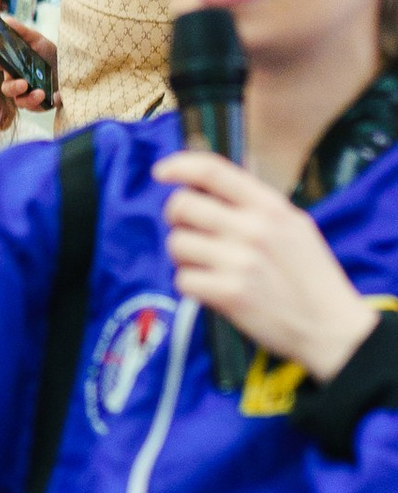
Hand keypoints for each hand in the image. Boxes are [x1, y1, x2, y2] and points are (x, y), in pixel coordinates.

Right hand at [0, 9, 54, 103]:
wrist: (71, 68)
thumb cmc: (49, 55)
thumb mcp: (37, 40)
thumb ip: (22, 32)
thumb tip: (6, 19)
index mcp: (11, 65)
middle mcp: (16, 81)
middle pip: (6, 88)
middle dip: (13, 87)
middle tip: (23, 83)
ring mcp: (27, 94)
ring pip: (20, 102)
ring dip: (28, 99)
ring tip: (40, 93)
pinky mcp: (40, 105)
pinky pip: (38, 108)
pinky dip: (48, 102)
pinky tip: (56, 96)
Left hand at [155, 149, 377, 380]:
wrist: (330, 326)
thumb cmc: (309, 276)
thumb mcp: (294, 225)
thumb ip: (255, 203)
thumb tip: (212, 180)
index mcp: (270, 206)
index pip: (214, 170)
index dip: (179, 165)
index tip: (161, 172)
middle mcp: (254, 228)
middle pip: (182, 205)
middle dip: (177, 219)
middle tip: (191, 233)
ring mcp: (240, 261)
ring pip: (177, 243)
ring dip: (184, 257)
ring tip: (208, 267)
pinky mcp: (229, 294)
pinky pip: (183, 279)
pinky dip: (192, 286)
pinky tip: (213, 289)